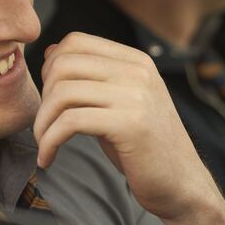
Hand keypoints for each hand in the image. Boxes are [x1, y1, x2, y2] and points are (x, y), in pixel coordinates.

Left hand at [33, 32, 220, 221]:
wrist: (181, 183)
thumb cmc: (145, 147)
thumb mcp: (122, 102)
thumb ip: (94, 79)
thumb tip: (51, 53)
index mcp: (136, 61)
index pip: (75, 42)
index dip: (50, 68)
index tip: (49, 98)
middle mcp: (138, 72)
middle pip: (64, 65)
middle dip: (43, 97)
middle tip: (45, 125)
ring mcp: (136, 96)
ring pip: (63, 93)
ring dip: (43, 123)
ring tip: (45, 143)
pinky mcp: (130, 125)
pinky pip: (70, 122)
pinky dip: (49, 142)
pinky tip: (48, 158)